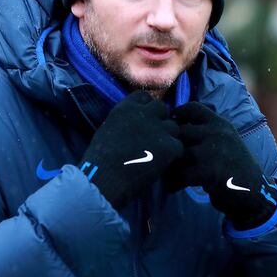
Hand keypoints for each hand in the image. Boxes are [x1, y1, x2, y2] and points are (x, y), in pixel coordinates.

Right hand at [81, 91, 182, 209]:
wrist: (105, 179)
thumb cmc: (98, 161)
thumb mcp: (107, 131)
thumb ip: (123, 122)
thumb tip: (133, 126)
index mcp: (125, 108)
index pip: (143, 97)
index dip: (146, 108)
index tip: (143, 121)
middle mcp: (144, 113)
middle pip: (162, 108)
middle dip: (160, 120)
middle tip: (154, 139)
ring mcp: (159, 129)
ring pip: (173, 127)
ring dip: (168, 138)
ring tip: (157, 154)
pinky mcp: (170, 146)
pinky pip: (178, 146)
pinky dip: (172, 156)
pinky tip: (161, 165)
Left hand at [165, 102, 276, 229]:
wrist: (255, 193)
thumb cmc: (234, 167)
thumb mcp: (226, 140)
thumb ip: (206, 131)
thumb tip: (173, 125)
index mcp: (220, 123)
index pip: (192, 107)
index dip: (177, 115)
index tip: (172, 128)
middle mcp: (217, 133)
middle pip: (179, 131)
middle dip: (170, 146)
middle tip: (166, 160)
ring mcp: (213, 151)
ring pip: (178, 153)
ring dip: (169, 166)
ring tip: (169, 175)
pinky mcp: (209, 171)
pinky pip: (181, 174)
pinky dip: (174, 182)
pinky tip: (174, 187)